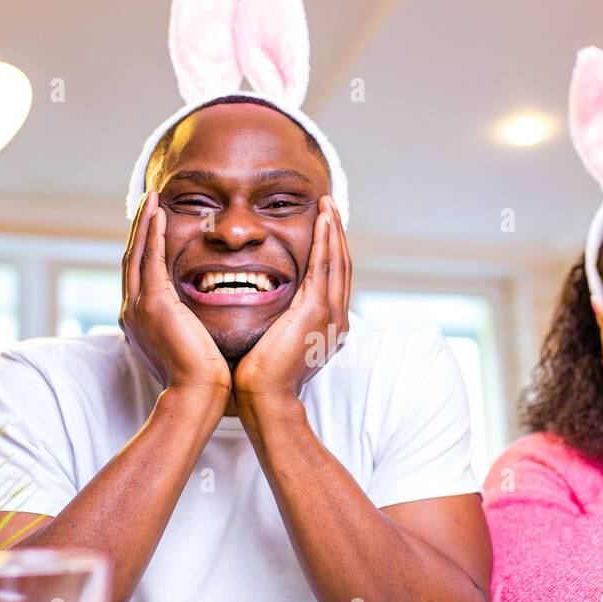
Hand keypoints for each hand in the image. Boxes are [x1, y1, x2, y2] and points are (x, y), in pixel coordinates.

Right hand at [119, 190, 230, 400]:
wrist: (197, 394)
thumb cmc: (202, 377)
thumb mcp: (190, 345)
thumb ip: (188, 327)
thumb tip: (200, 321)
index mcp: (141, 320)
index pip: (140, 274)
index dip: (144, 246)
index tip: (153, 224)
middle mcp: (134, 310)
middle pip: (132, 258)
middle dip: (139, 228)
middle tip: (147, 201)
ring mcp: (140, 306)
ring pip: (138, 253)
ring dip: (144, 223)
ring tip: (151, 198)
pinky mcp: (155, 304)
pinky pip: (151, 259)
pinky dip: (153, 234)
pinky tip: (159, 214)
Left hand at [233, 195, 350, 404]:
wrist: (265, 396)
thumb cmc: (260, 375)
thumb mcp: (276, 342)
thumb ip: (280, 323)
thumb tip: (268, 312)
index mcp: (327, 325)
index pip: (332, 279)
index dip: (330, 250)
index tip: (324, 227)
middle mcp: (336, 318)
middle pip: (342, 265)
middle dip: (336, 234)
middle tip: (330, 206)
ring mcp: (330, 314)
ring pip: (338, 261)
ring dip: (333, 230)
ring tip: (328, 205)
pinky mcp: (317, 311)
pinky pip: (325, 266)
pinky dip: (326, 241)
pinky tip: (323, 221)